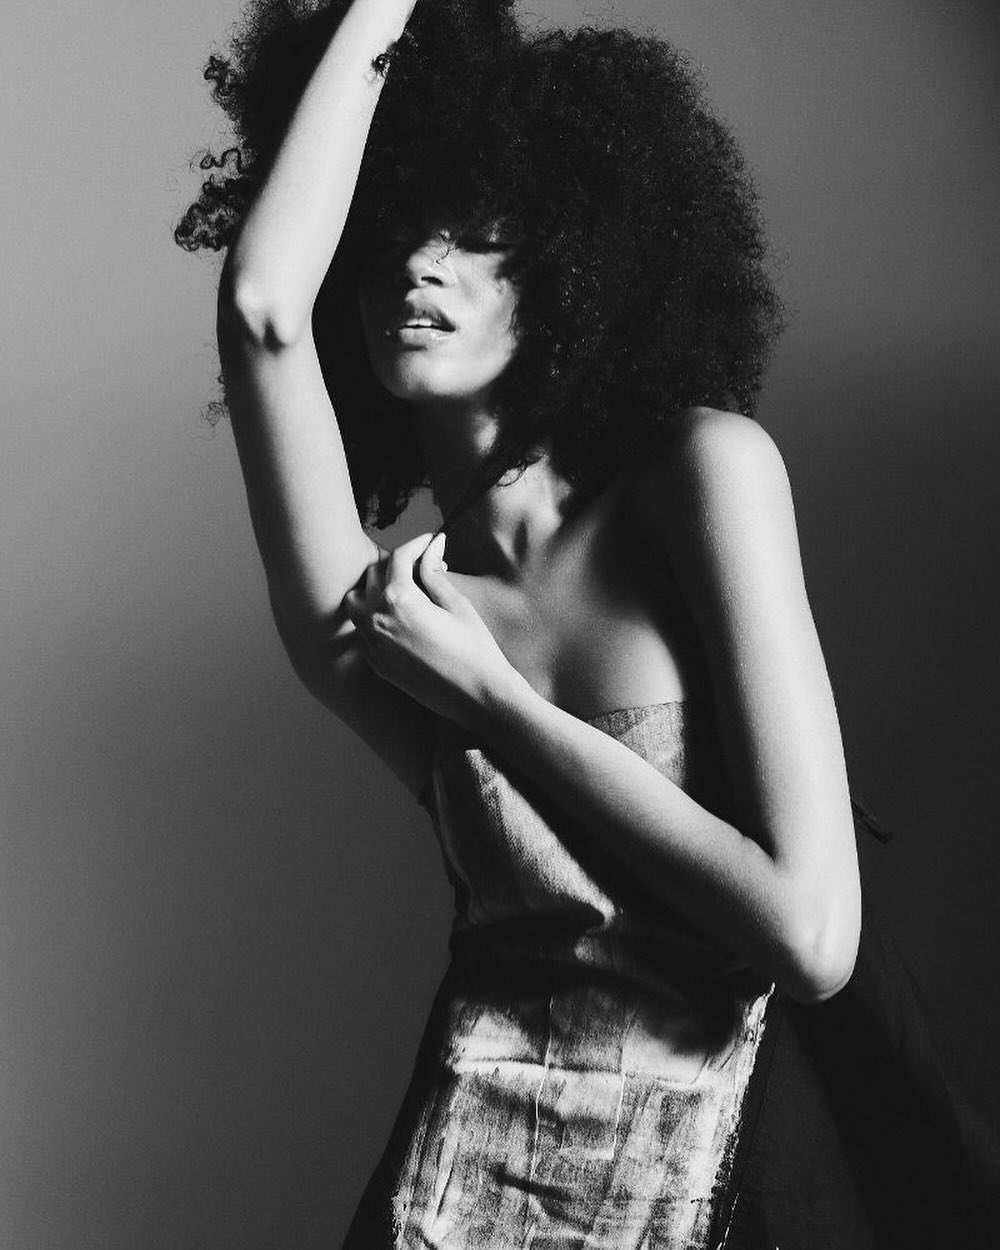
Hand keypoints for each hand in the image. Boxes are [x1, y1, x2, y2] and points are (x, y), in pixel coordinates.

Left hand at [343, 531, 518, 727]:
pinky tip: (398, 618)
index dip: (417, 544)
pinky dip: (373, 617)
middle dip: (397, 564)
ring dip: (374, 590)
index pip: (399, 557)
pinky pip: (362, 630)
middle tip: (423, 566)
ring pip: (356, 602)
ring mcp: (373, 644)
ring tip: (402, 590)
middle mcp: (378, 620)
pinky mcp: (377, 663)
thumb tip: (432, 548)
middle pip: (374, 575)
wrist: (477, 696)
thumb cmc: (474, 649)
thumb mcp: (457, 604)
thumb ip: (436, 573)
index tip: (432, 541)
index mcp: (399, 600)